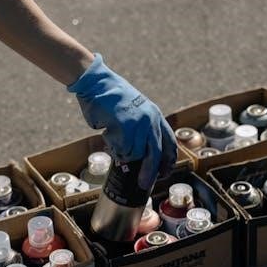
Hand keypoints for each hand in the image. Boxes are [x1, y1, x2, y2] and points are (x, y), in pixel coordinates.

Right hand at [67, 54, 177, 188]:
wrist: (97, 82)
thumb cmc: (112, 98)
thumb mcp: (136, 111)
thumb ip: (142, 128)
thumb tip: (141, 155)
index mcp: (156, 116)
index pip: (169, 144)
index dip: (168, 162)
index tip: (163, 173)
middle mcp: (151, 119)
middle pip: (155, 154)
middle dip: (150, 172)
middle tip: (143, 184)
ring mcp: (139, 122)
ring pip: (136, 153)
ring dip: (125, 155)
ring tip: (115, 145)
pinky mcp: (125, 124)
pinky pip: (121, 148)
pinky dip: (114, 148)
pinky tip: (108, 136)